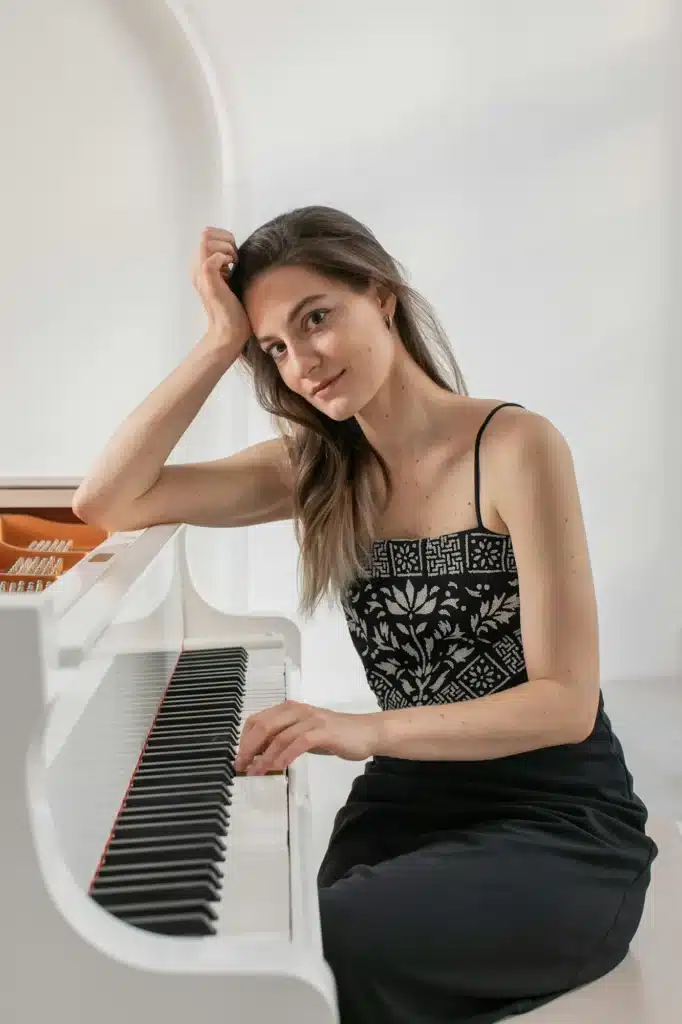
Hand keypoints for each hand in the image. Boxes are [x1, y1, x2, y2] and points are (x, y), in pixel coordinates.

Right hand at [190, 226, 252, 350]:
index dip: (225, 238)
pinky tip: (231, 271)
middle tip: (235, 259)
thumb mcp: (228, 277)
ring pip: (206, 241)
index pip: (207, 233)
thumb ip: (225, 260)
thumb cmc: (233, 305)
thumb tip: (232, 244)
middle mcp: (194, 268)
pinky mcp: (207, 282)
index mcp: (198, 265)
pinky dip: (225, 259)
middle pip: (206, 233)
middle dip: (226, 241)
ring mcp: (199, 275)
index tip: (234, 257)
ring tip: (233, 265)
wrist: (230, 329)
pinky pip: (212, 258)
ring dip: (226, 249)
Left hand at [233, 700, 380, 774]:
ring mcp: (311, 719)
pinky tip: (279, 767)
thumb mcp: (304, 735)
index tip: (240, 758)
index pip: (258, 720)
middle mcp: (298, 711)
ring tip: (256, 772)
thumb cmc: (335, 735)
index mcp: (290, 709)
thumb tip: (259, 755)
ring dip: (265, 756)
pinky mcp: (324, 731)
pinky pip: (299, 742)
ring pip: (280, 735)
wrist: (367, 732)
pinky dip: (285, 755)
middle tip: (242, 766)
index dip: (245, 739)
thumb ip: (284, 740)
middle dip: (249, 747)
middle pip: (264, 725)